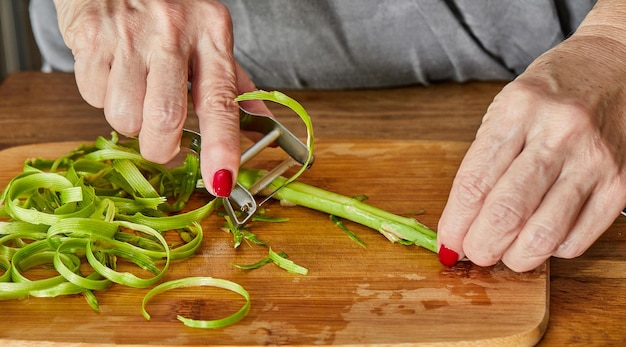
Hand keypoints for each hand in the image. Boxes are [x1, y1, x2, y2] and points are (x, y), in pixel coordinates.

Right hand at [53, 0, 269, 196]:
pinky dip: (102, 97)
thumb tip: (265, 128)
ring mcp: (129, 34)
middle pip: (165, 117)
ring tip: (136, 93)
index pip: (221, 100)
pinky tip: (114, 73)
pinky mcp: (90, 36)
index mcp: (212, 36)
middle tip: (162, 145)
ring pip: (124, 115)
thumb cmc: (169, 9)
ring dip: (129, 121)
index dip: (221, 146)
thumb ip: (234, 85)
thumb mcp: (209, 37)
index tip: (221, 179)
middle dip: (161, 148)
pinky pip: (92, 95)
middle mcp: (173, 33)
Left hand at [437, 20, 625, 271]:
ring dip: (515, 257)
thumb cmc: (550, 93)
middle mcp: (557, 134)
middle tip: (474, 252)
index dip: (455, 224)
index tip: (447, 243)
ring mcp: (593, 160)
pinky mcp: (620, 183)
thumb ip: (484, 163)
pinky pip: (578, 239)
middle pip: (505, 213)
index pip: (473, 184)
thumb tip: (462, 223)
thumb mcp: (506, 111)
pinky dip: (552, 250)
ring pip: (543, 234)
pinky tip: (542, 237)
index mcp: (516, 111)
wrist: (615, 66)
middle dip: (481, 246)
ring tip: (505, 253)